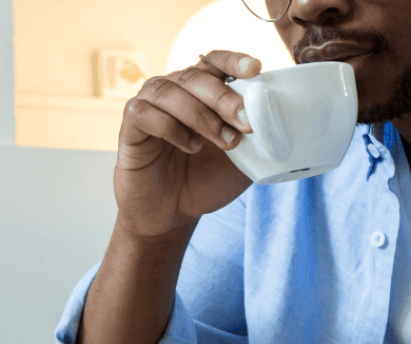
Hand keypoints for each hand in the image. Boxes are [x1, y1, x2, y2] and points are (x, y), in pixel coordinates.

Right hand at [114, 51, 262, 238]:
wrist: (172, 216)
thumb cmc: (204, 181)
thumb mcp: (241, 159)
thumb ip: (255, 136)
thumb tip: (280, 118)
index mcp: (199, 92)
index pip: (214, 62)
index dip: (233, 60)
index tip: (255, 69)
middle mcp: (173, 92)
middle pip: (195, 76)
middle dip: (224, 97)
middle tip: (245, 121)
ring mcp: (149, 106)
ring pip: (170, 92)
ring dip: (200, 115)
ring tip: (223, 142)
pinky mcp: (130, 127)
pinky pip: (146, 113)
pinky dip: (171, 128)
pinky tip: (190, 146)